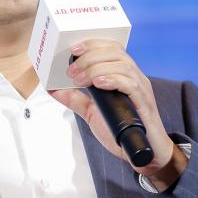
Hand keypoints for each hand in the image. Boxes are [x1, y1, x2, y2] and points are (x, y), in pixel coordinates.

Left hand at [48, 39, 186, 189]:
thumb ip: (75, 99)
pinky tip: (99, 84)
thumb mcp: (91, 112)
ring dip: (96, 69)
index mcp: (124, 75)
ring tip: (80, 80)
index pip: (112, 48)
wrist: (143, 152)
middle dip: (90, 56)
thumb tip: (53, 89)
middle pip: (116, 52)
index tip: (74, 50)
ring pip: (122, 65)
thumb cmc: (121, 131)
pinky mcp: (144, 102)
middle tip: (71, 70)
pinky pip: (131, 84)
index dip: (93, 44)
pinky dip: (113, 80)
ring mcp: (141, 89)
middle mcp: (135, 77)